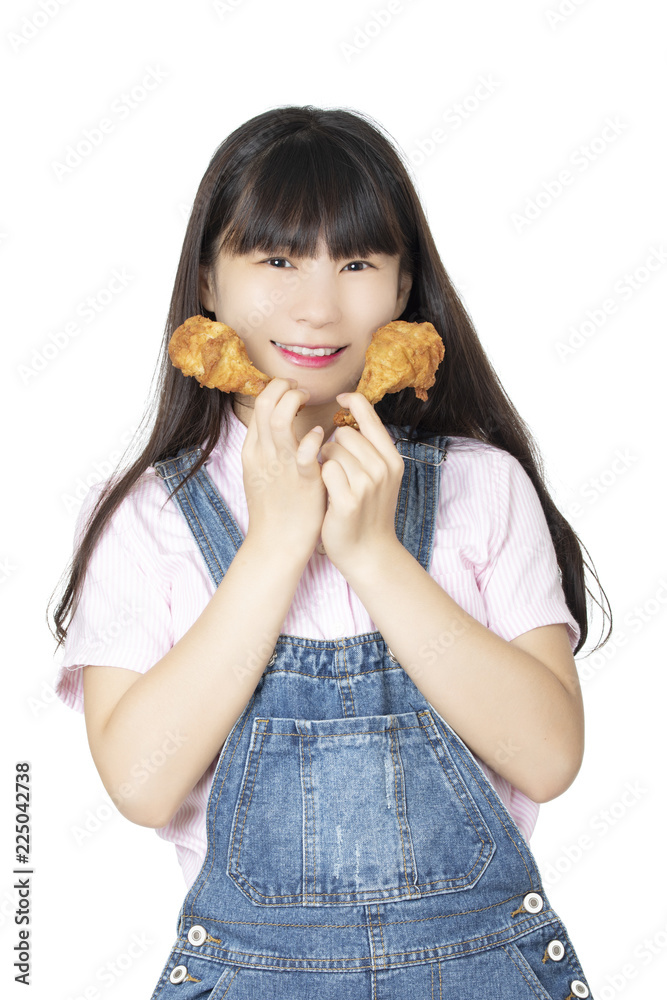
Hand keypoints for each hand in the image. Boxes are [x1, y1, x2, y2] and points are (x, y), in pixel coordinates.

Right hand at [242, 379, 325, 558]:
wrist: (276, 544)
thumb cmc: (275, 509)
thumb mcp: (261, 473)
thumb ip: (268, 448)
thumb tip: (279, 427)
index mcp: (252, 450)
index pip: (259, 405)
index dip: (276, 390)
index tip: (293, 391)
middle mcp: (263, 453)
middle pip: (266, 403)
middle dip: (285, 388)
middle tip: (302, 391)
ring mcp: (281, 465)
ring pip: (281, 418)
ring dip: (297, 402)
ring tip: (311, 405)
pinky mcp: (302, 480)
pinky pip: (305, 450)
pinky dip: (314, 436)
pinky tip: (321, 436)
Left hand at [319, 392, 404, 573]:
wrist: (369, 552)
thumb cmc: (367, 511)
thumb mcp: (379, 476)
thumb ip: (369, 447)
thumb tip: (350, 411)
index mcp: (392, 459)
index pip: (370, 415)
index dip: (352, 402)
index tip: (338, 399)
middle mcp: (383, 468)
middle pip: (345, 433)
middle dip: (333, 446)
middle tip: (336, 469)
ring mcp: (367, 484)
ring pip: (332, 450)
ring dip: (324, 462)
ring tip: (332, 482)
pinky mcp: (348, 500)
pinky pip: (324, 470)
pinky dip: (320, 478)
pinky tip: (327, 493)